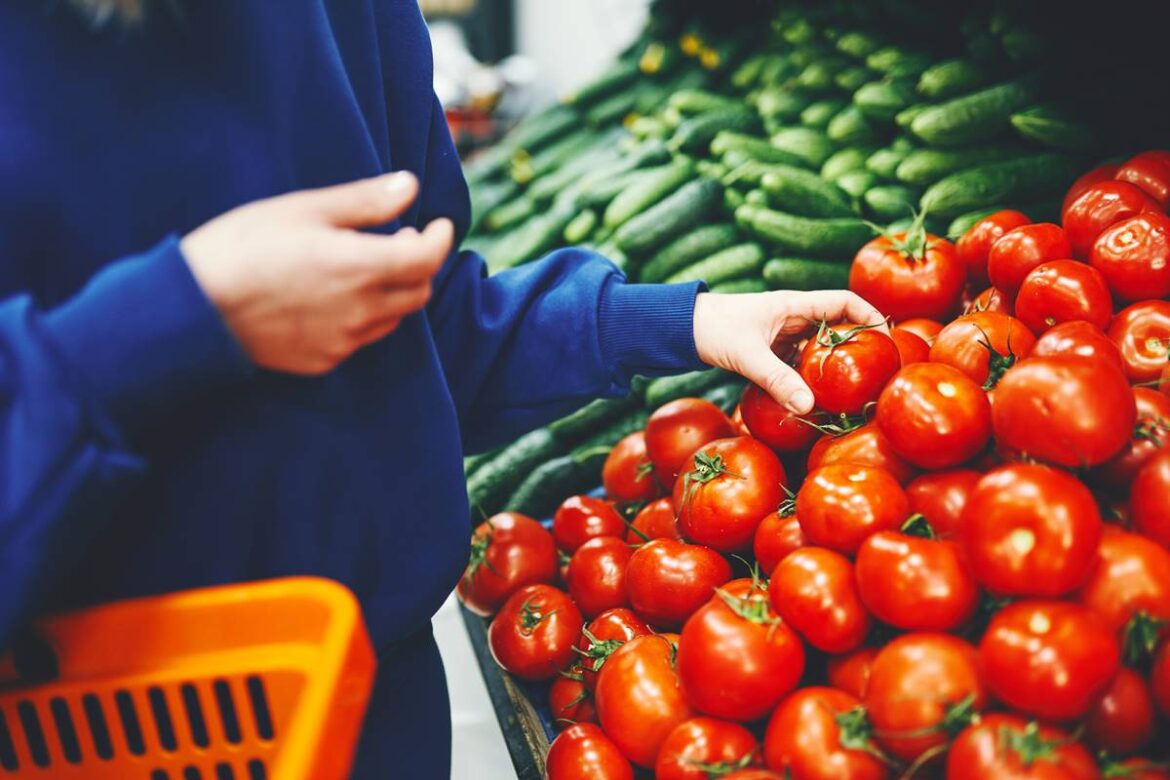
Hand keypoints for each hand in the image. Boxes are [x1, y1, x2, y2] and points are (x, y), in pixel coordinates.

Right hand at [182, 171, 452, 374]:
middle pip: (418, 291)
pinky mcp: (323, 360)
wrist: (192, 308)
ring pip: (393, 317)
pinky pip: (361, 338)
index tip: (439, 224)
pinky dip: (364, 315)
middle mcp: (360, 310)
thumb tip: (411, 186)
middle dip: (419, 264)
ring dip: (393, 291)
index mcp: (360, 267)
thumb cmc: (243, 246)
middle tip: (400, 238)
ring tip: (366, 265)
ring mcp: (343, 341)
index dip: (441, 239)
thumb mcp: (304, 210)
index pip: (428, 259)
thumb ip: (365, 202)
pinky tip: (334, 296)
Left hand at [692, 290, 886, 413]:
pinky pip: (801, 363)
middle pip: (838, 327)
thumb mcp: (748, 356)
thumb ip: (778, 380)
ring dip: (833, 367)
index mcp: (794, 304)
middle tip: (876, 373)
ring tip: (852, 391)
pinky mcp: (773, 351)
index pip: (844, 302)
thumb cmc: (713, 329)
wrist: (681, 329)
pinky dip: (810, 378)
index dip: (869, 316)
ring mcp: (784, 334)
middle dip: (858, 348)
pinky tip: (817, 398)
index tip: (887, 340)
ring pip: (820, 349)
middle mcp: (794, 316)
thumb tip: (809, 408)